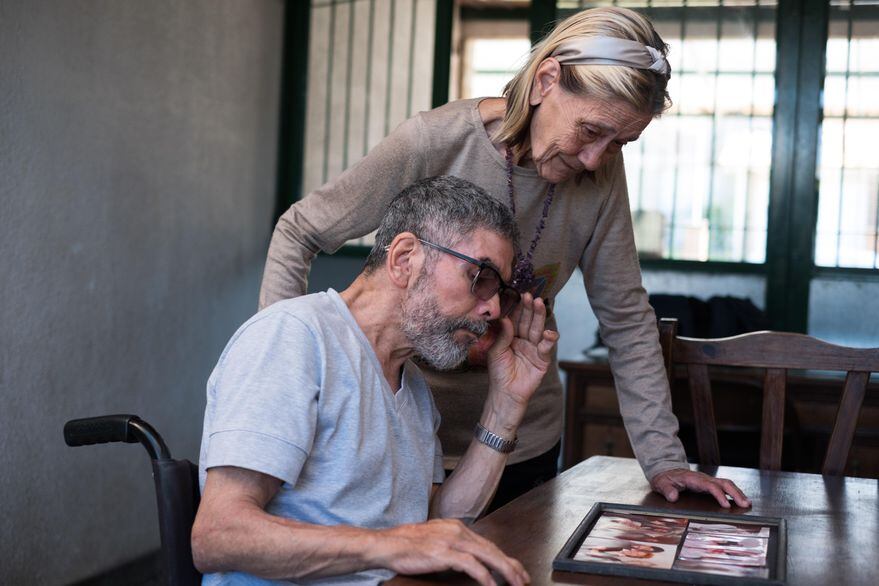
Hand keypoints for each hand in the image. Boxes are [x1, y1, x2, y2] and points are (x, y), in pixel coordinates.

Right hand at [375, 519, 529, 585]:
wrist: (388, 544)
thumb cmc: (407, 546)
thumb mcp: (436, 541)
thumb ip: (454, 547)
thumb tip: (470, 563)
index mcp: (457, 527)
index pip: (488, 544)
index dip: (505, 558)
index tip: (517, 570)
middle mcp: (458, 531)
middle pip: (492, 549)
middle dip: (511, 566)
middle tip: (524, 580)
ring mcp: (452, 540)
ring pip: (487, 555)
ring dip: (504, 571)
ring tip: (515, 584)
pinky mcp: (444, 552)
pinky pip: (471, 565)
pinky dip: (484, 576)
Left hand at [486, 294, 558, 412]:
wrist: (505, 394)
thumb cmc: (498, 373)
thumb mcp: (496, 351)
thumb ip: (503, 335)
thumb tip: (506, 318)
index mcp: (512, 337)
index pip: (517, 319)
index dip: (519, 308)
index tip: (520, 295)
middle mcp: (524, 340)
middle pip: (529, 322)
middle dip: (531, 309)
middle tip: (531, 296)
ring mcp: (534, 349)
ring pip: (538, 330)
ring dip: (540, 317)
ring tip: (540, 304)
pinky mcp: (542, 360)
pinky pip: (546, 348)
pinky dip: (548, 340)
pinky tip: (547, 332)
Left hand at [650, 469, 750, 508]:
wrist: (666, 471)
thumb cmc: (665, 479)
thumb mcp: (661, 484)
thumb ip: (667, 490)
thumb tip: (673, 497)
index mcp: (693, 479)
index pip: (710, 486)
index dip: (719, 495)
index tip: (726, 505)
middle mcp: (703, 478)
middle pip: (723, 483)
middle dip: (735, 493)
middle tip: (745, 504)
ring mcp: (707, 480)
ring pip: (726, 484)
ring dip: (737, 492)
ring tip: (747, 503)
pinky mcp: (709, 484)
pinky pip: (724, 487)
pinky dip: (734, 492)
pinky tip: (740, 500)